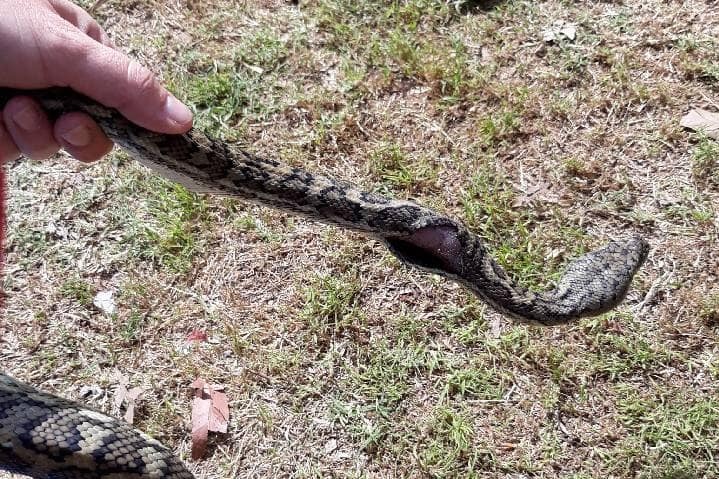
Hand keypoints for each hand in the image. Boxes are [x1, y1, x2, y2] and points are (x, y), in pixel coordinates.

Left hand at [0, 0, 192, 162]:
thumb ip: (128, 86)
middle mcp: (53, 77)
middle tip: (61, 119)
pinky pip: (17, 150)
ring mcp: (22, 102)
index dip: (122, 118)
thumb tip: (185, 123)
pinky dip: (6, 140)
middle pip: (93, 129)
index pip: (123, 97)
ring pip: (53, 145)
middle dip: (76, 131)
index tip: (110, 121)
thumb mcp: (68, 48)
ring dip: (35, 133)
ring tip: (10, 107)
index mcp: (79, 48)